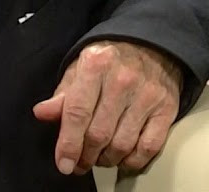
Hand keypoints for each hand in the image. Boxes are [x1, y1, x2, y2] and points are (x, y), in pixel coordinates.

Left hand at [32, 41, 181, 174]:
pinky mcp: (166, 108)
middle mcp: (123, 79)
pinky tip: (123, 158)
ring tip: (99, 158)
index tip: (63, 163)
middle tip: (80, 163)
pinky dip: (133, 160)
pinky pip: (148, 147)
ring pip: (122, 144)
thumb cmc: (111, 61)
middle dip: (86, 156)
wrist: (152, 46)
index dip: (68, 143)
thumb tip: (42, 113)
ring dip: (107, 160)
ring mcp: (147, 95)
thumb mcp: (80, 68)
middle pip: (99, 133)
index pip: (77, 112)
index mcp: (96, 65)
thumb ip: (62, 94)